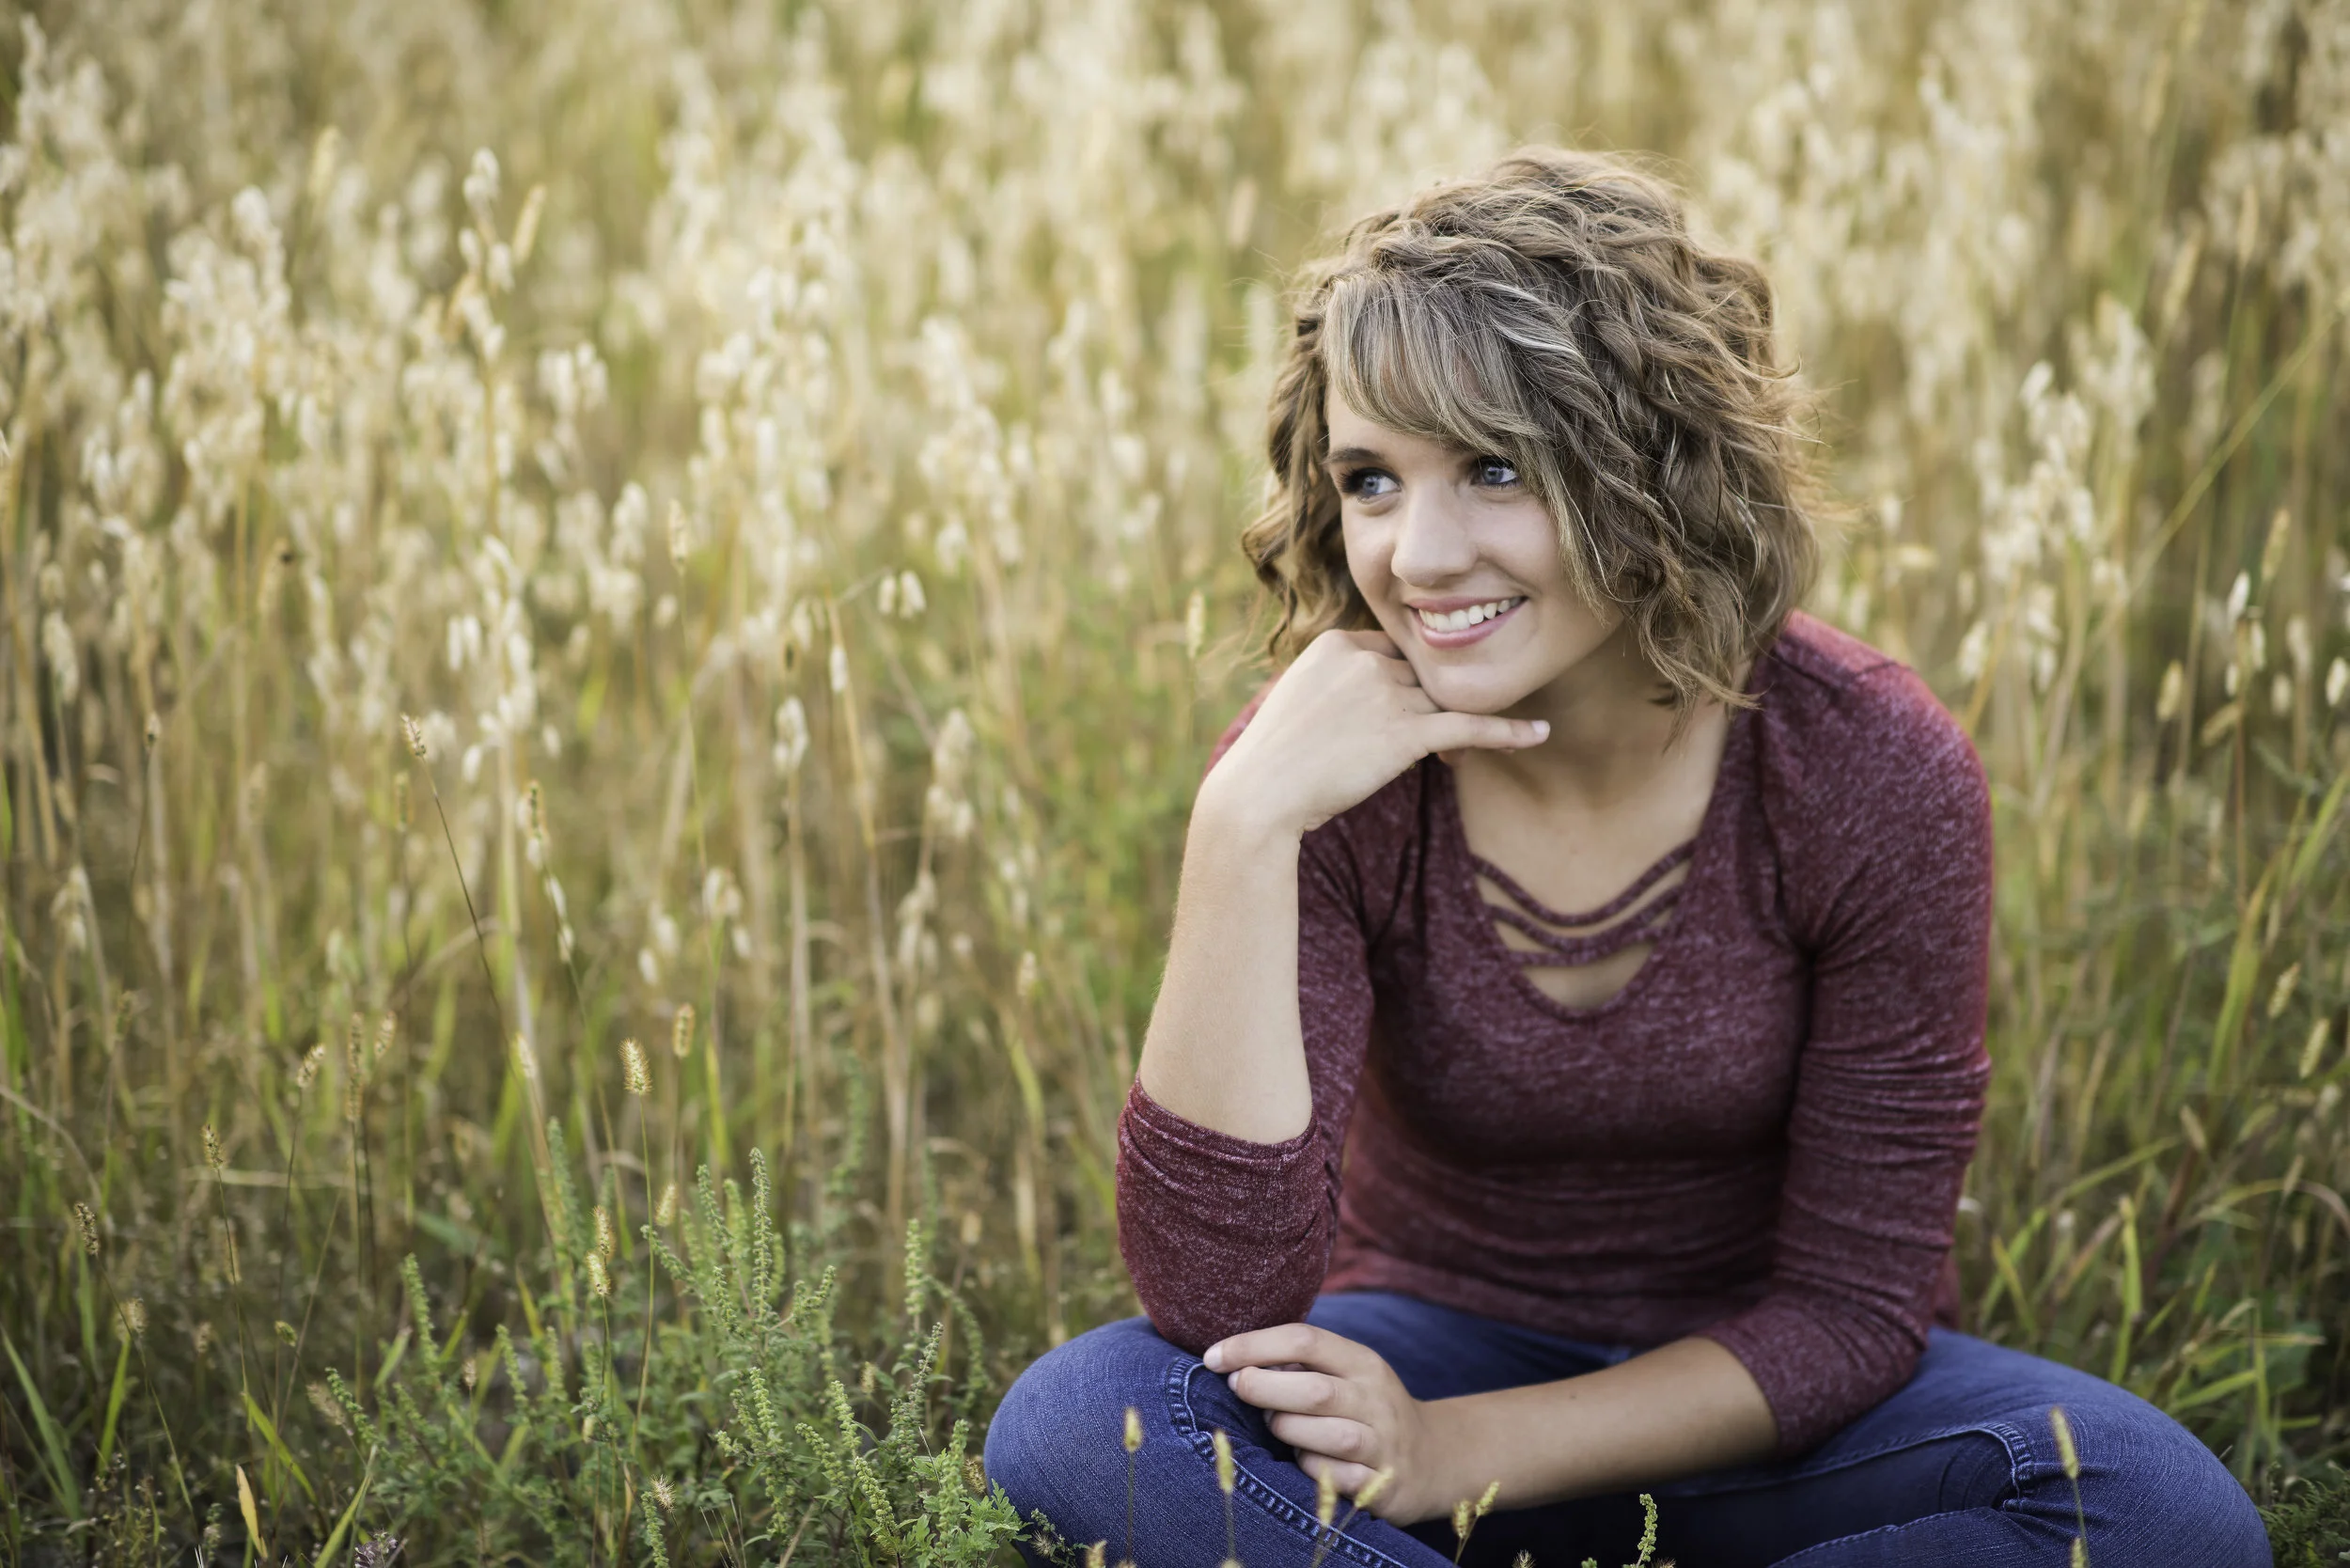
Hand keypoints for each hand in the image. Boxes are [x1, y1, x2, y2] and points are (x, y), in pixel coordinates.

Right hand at [1200, 629, 1547, 838]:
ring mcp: (1386, 694)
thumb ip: (1337, 685)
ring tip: (1490, 745)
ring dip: (1460, 727)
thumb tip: (1368, 703)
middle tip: (1434, 739)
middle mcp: (1364, 661)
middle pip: (1419, 677)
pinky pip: (1469, 727)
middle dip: (1428, 708)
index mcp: (1335, 644)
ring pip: (1442, 703)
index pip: (1390, 652)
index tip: (1400, 711)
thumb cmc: (1274, 759)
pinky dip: (1508, 731)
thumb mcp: (1299, 702)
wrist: (1259, 794)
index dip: (1401, 685)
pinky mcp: (1405, 733)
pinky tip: (1538, 734)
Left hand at [1205, 1322, 1452, 1524]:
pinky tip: (1302, 1461)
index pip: (1304, 1340)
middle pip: (1313, 1388)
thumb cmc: (1367, 1410)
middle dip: (1263, 1387)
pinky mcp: (1383, 1483)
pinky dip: (1311, 1468)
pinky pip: (1337, 1477)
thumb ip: (1301, 1363)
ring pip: (1327, 1435)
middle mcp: (1376, 1399)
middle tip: (1236, 1387)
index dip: (1252, 1345)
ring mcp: (1383, 1443)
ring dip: (1287, 1429)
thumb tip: (1233, 1358)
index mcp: (1362, 1362)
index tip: (1213, 1356)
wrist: (1432, 1458)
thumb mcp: (1347, 1374)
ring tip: (1275, 1425)